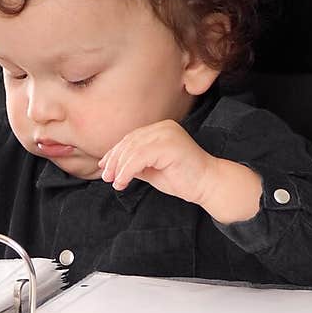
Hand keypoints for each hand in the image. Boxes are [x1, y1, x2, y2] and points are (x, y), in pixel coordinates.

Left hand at [98, 120, 214, 203]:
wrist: (207, 184)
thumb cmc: (182, 179)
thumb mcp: (152, 169)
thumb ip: (135, 164)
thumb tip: (111, 167)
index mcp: (160, 129)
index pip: (131, 138)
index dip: (115, 153)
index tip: (104, 167)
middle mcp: (163, 127)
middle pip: (129, 142)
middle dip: (114, 160)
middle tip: (106, 177)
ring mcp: (167, 134)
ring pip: (132, 150)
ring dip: (119, 168)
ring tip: (115, 183)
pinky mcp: (169, 145)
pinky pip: (139, 158)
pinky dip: (127, 171)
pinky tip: (122, 182)